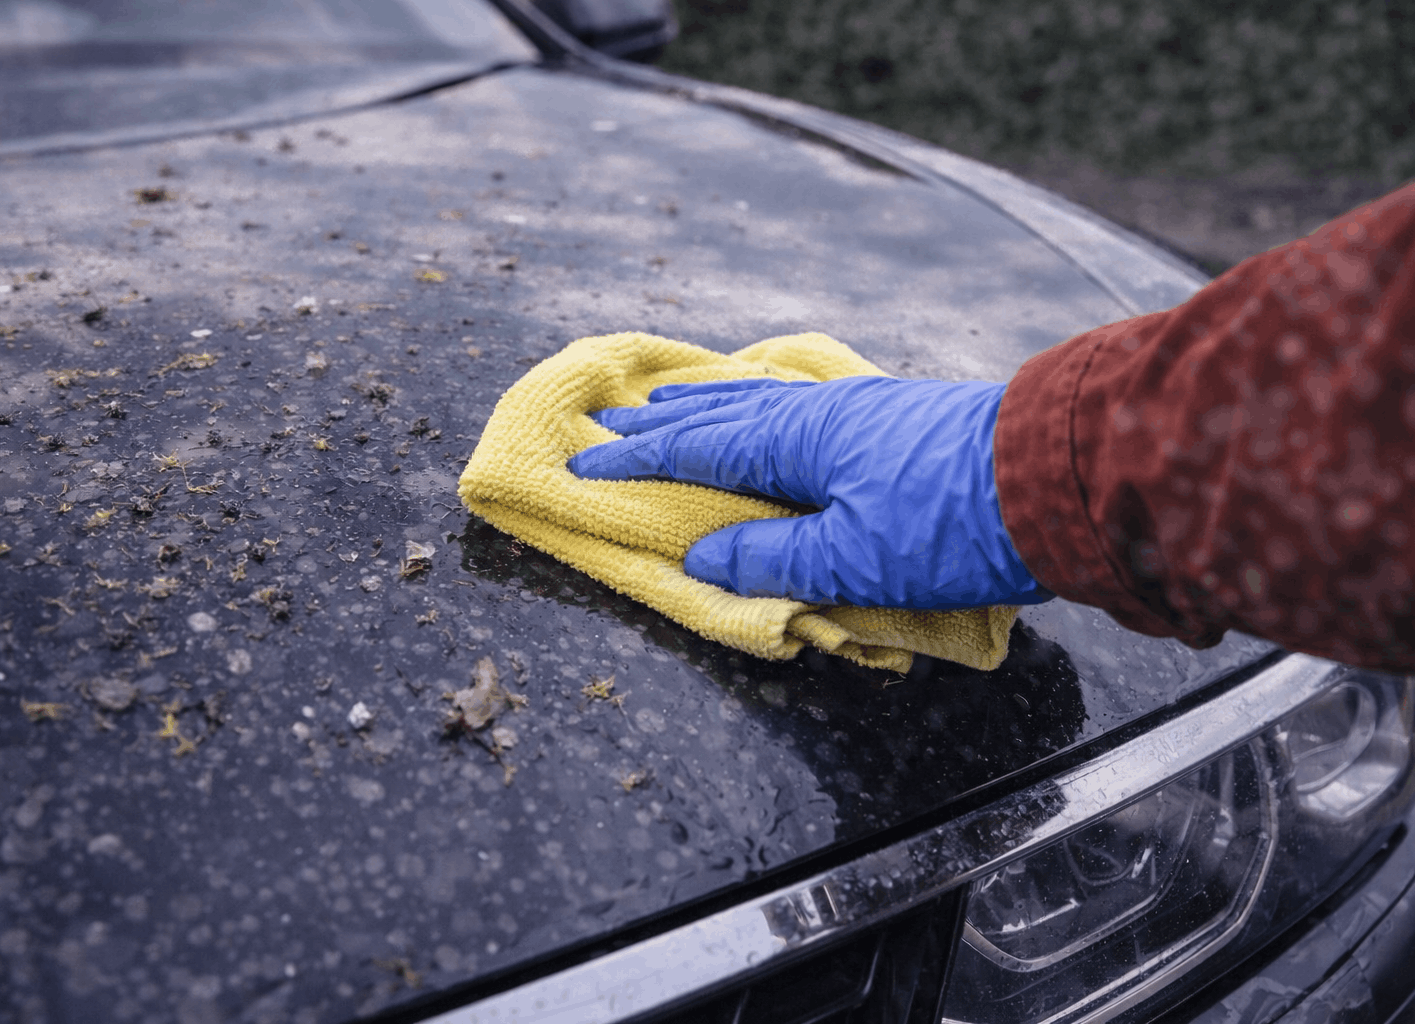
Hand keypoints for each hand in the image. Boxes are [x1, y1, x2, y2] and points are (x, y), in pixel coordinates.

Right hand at [567, 376, 1050, 609]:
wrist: (1067, 476)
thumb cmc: (957, 525)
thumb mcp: (855, 557)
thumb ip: (771, 556)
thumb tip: (699, 554)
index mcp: (801, 438)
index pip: (699, 449)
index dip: (639, 460)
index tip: (585, 461)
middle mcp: (823, 410)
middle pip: (725, 413)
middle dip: (665, 422)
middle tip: (612, 419)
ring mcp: (863, 407)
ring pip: (764, 401)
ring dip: (711, 405)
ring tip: (673, 402)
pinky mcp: (897, 417)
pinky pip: (800, 402)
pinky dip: (761, 405)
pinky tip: (770, 409)